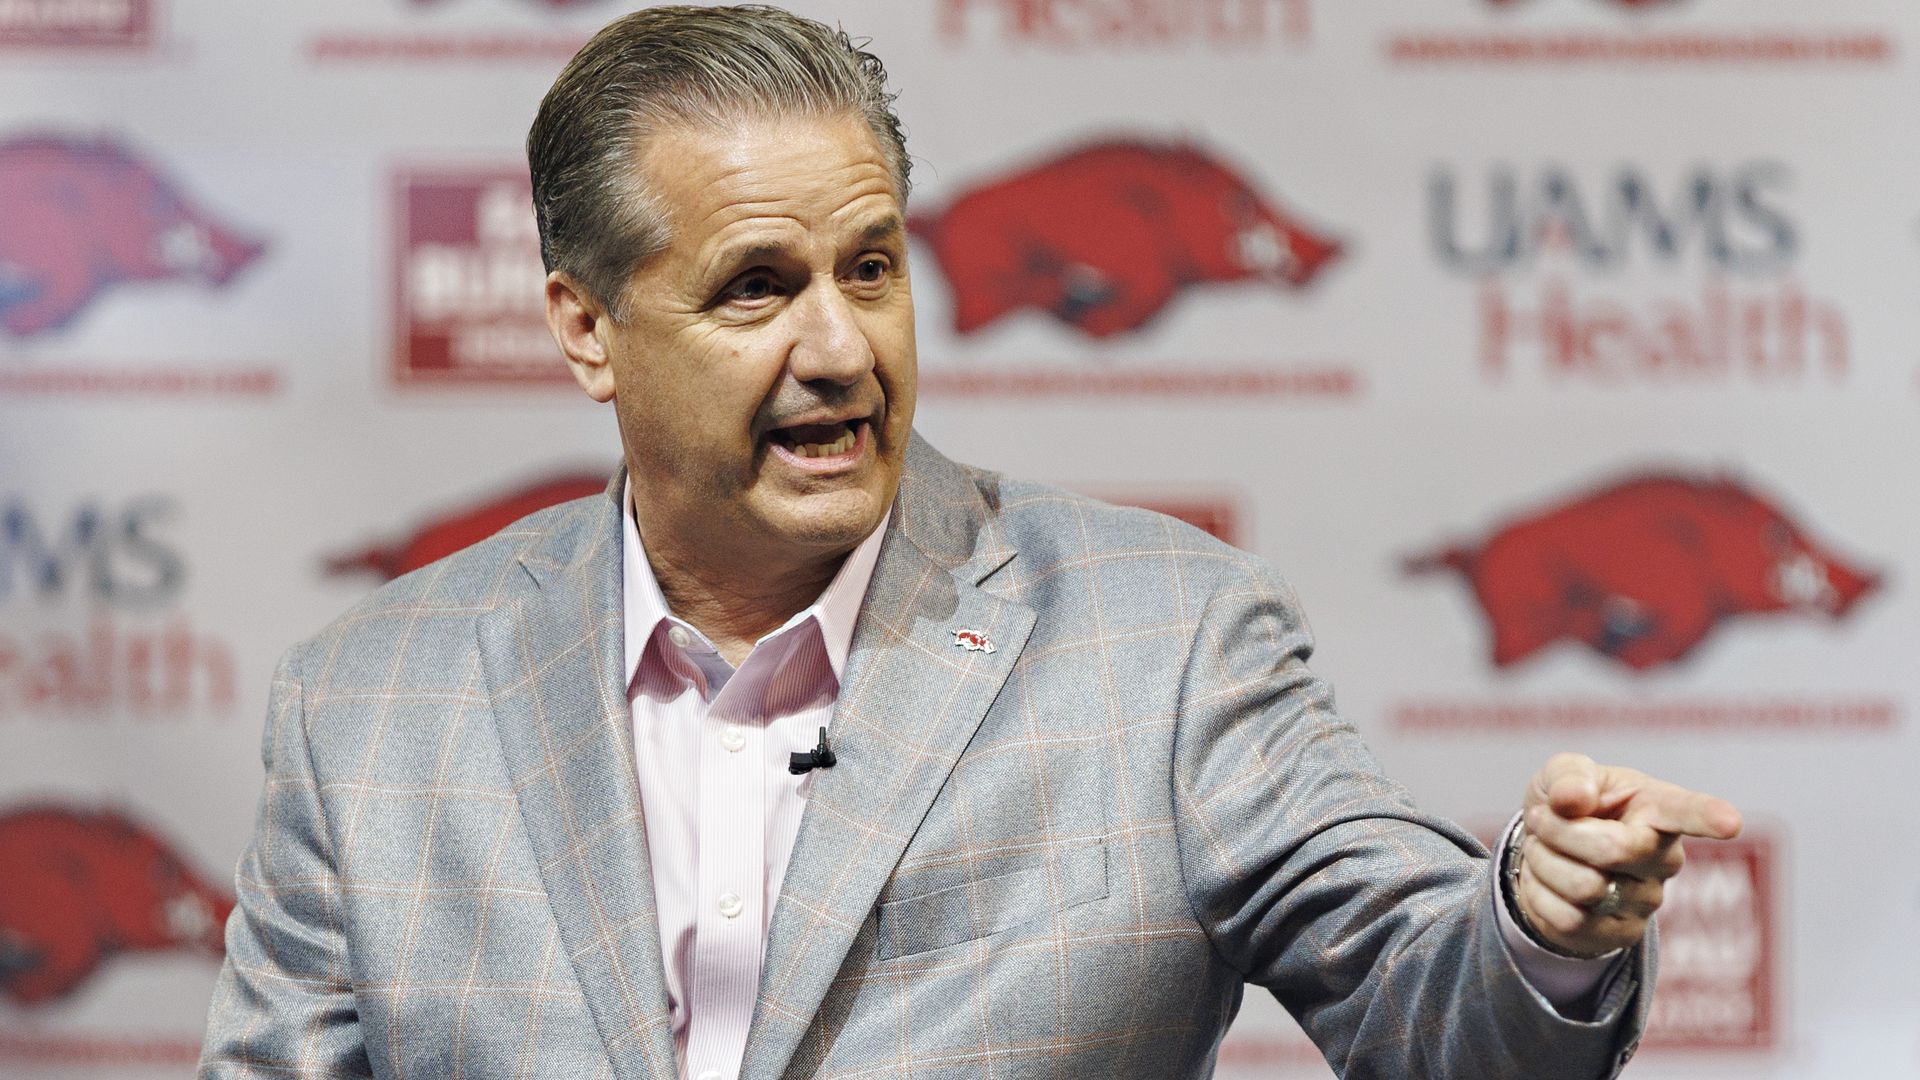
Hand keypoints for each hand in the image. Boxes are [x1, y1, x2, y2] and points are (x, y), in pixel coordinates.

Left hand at [1513, 752, 1742, 958]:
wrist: (1544, 854)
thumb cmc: (1568, 804)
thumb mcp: (1562, 775)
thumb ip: (1569, 777)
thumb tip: (1573, 799)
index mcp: (1658, 807)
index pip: (1687, 811)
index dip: (1709, 816)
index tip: (1731, 822)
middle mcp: (1665, 857)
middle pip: (1611, 849)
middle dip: (1559, 831)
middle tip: (1540, 818)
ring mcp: (1649, 900)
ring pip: (1583, 887)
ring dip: (1544, 862)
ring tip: (1545, 849)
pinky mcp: (1623, 934)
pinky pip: (1568, 920)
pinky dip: (1539, 895)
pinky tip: (1547, 881)